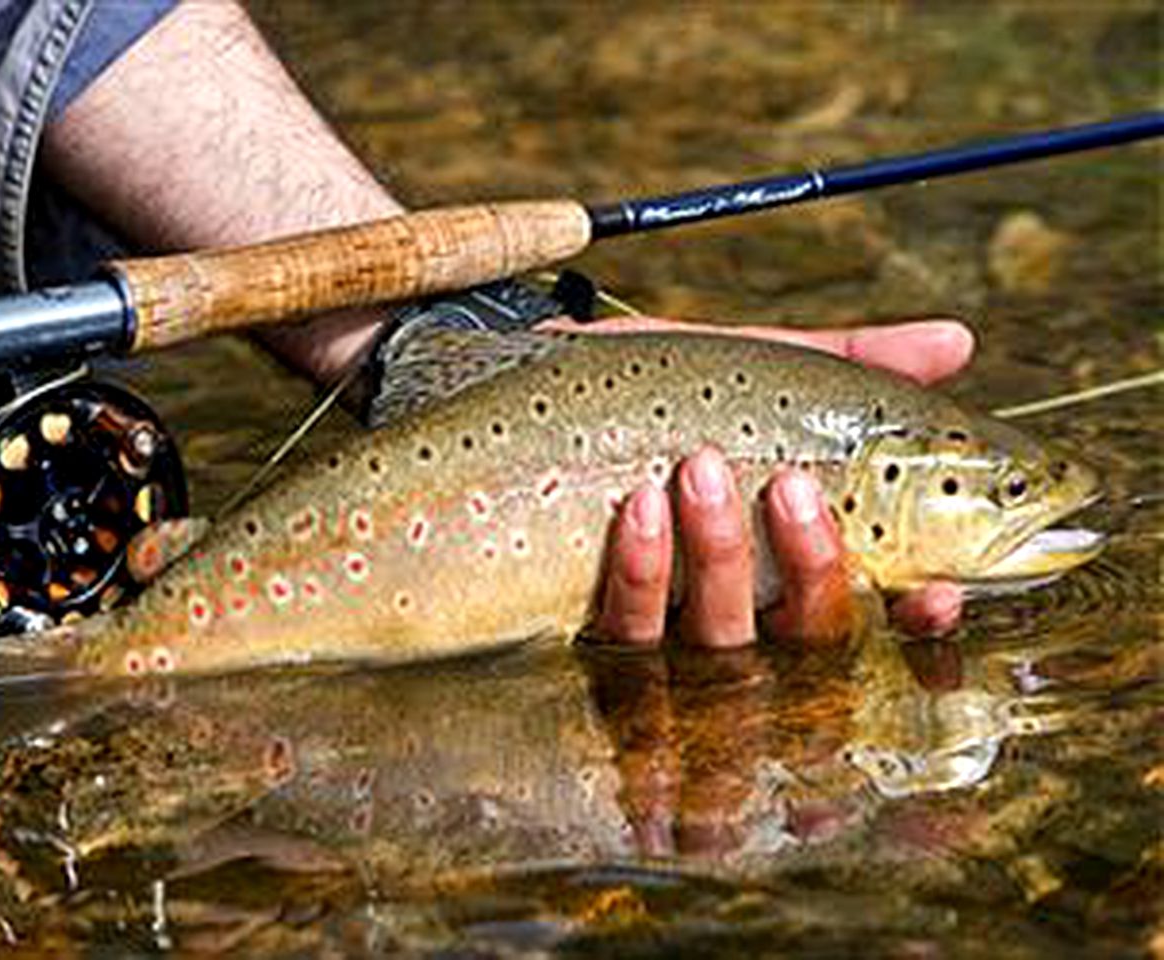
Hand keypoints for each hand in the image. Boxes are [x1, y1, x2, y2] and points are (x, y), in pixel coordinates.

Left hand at [559, 318, 973, 647]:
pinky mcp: (596, 623)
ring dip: (720, 556)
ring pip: (720, 639)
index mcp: (794, 556)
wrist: (534, 386)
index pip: (877, 610)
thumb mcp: (755, 370)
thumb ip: (855, 367)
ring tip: (698, 469)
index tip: (940, 590)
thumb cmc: (656, 389)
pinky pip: (629, 627)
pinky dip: (641, 568)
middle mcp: (744, 604)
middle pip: (807, 636)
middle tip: (792, 484)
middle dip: (813, 567)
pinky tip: (636, 507)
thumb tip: (960, 343)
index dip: (918, 617)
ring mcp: (669, 623)